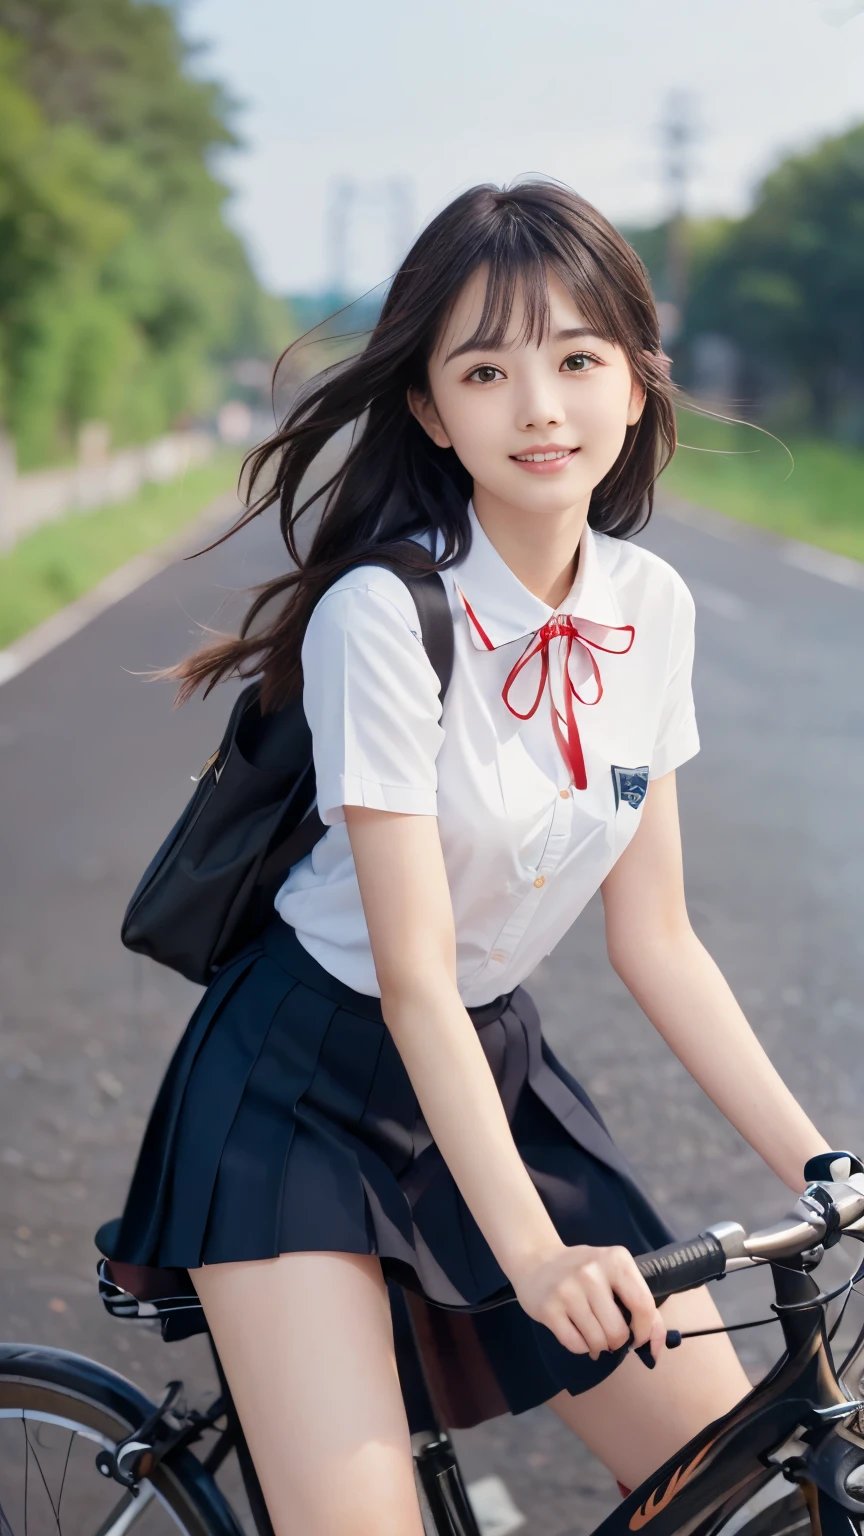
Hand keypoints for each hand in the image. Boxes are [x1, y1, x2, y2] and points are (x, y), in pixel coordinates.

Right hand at [510, 1242, 665, 1361]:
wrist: (535, 1259)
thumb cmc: (583, 1270)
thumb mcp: (615, 1274)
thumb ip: (641, 1305)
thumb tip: (656, 1348)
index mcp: (616, 1260)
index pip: (643, 1306)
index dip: (645, 1331)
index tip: (637, 1337)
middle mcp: (592, 1272)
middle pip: (618, 1331)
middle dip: (617, 1342)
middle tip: (608, 1333)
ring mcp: (568, 1290)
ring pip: (597, 1341)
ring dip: (598, 1346)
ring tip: (592, 1334)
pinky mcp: (549, 1308)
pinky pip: (575, 1345)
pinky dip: (581, 1347)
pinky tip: (576, 1333)